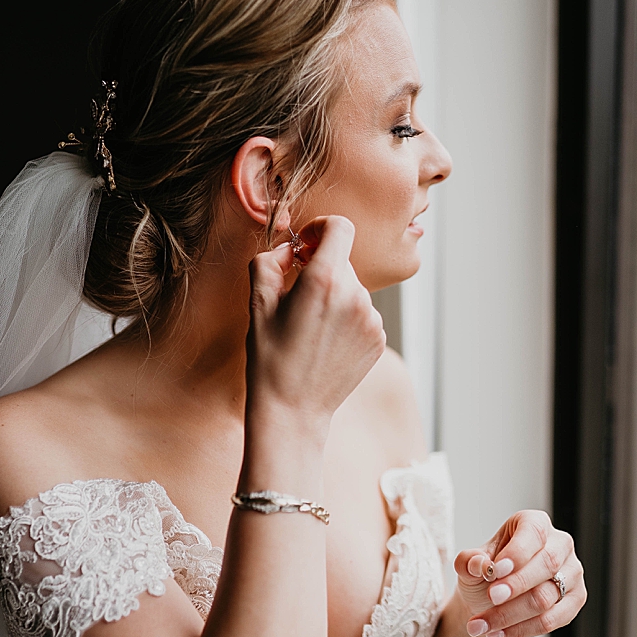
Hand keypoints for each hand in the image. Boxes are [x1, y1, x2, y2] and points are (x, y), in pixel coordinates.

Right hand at [246, 215, 385, 425]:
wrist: (293, 409)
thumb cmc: (270, 357)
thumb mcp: (258, 303)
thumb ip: (270, 260)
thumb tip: (291, 249)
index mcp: (325, 280)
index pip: (341, 227)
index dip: (321, 228)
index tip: (306, 246)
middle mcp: (357, 296)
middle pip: (343, 261)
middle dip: (320, 269)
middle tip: (296, 296)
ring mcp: (373, 319)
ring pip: (353, 289)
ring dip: (334, 296)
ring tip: (310, 327)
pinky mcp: (379, 339)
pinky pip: (363, 313)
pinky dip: (346, 318)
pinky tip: (325, 342)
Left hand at [454, 510, 585, 636]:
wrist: (493, 601)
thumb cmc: (487, 574)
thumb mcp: (470, 564)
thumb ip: (469, 561)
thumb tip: (479, 564)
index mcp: (535, 524)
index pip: (533, 533)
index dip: (517, 553)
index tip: (496, 571)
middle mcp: (560, 544)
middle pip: (547, 564)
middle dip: (517, 585)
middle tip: (491, 598)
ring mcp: (572, 573)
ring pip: (546, 597)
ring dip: (510, 614)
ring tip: (480, 624)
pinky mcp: (575, 600)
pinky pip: (552, 620)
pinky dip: (522, 629)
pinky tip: (497, 632)